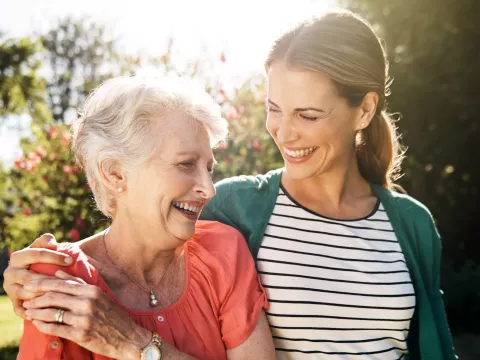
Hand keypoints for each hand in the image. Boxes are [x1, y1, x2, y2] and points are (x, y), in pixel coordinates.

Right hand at [3, 234, 72, 317]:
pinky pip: (21, 310)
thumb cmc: (44, 257)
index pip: (36, 255)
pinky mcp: (14, 303)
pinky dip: (33, 312)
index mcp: (17, 257)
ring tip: (61, 296)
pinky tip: (49, 312)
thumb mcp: (43, 247)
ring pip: (27, 294)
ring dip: (43, 296)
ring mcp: (10, 289)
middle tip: (68, 281)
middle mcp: (10, 273)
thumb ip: (46, 241)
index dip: (54, 257)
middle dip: (50, 279)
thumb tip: (52, 243)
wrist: (34, 272)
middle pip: (30, 277)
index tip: (71, 260)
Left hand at [23, 271, 150, 359]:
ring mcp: (84, 319)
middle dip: (36, 298)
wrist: (128, 337)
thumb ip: (79, 283)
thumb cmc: (114, 315)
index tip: (30, 285)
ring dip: (37, 312)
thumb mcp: (100, 295)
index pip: (62, 284)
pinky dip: (44, 326)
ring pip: (52, 312)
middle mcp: (88, 303)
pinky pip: (56, 328)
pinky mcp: (81, 335)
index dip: (43, 284)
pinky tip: (37, 324)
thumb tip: (58, 273)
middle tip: (25, 300)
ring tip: (29, 312)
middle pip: (54, 297)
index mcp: (92, 291)